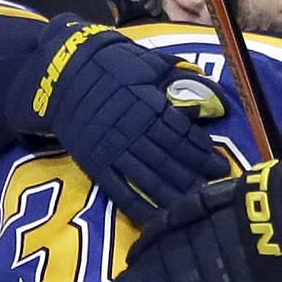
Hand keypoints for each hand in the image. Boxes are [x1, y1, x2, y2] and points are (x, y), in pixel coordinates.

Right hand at [4, 14, 229, 223]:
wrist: (60, 74)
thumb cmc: (109, 63)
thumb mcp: (147, 62)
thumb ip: (177, 76)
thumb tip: (207, 87)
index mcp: (149, 107)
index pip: (183, 136)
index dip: (203, 153)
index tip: (221, 166)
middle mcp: (134, 132)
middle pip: (171, 161)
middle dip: (195, 178)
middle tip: (215, 191)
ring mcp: (114, 151)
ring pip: (151, 180)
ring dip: (174, 195)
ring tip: (193, 205)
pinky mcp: (97, 165)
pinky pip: (121, 191)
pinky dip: (140, 207)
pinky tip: (157, 219)